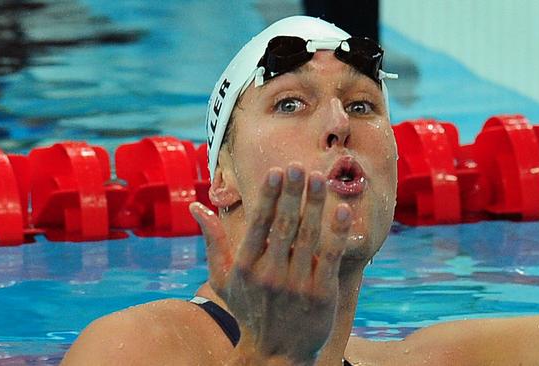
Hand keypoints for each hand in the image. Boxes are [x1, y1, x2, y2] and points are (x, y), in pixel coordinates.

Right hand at [190, 163, 351, 363]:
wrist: (276, 354)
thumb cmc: (249, 309)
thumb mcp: (224, 279)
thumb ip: (213, 241)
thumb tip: (197, 208)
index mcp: (246, 266)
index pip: (259, 223)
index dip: (268, 195)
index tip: (276, 170)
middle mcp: (270, 274)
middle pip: (283, 225)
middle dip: (292, 193)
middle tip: (299, 165)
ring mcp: (297, 284)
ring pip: (308, 237)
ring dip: (314, 205)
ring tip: (319, 178)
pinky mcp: (321, 294)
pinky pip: (330, 257)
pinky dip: (337, 233)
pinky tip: (341, 210)